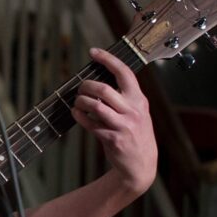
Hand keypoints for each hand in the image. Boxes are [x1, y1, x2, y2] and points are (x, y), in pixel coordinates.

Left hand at [71, 47, 157, 195]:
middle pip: (104, 89)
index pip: (124, 72)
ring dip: (81, 102)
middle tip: (81, 87)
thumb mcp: (138, 112)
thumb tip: (100, 81)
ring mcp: (123, 126)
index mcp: (139, 100)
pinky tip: (76, 113)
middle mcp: (133, 111)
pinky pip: (90, 124)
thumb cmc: (136, 134)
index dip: (107, 59)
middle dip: (86, 86)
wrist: (141, 164)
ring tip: (77, 102)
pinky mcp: (112, 139)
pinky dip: (79, 117)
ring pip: (95, 106)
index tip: (93, 52)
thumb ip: (125, 98)